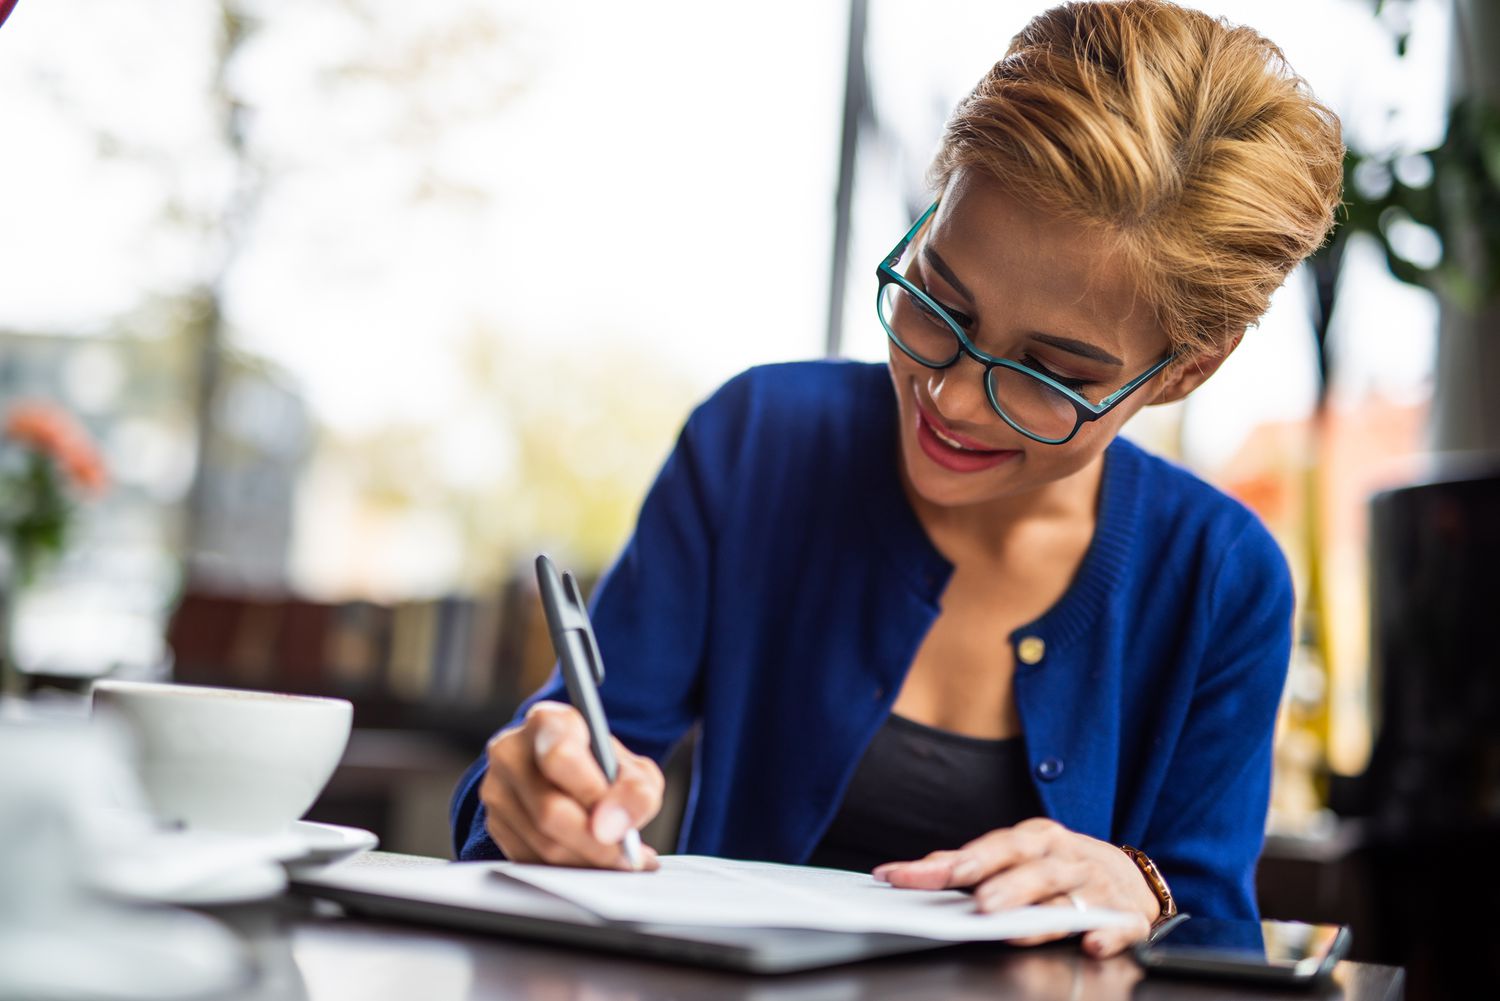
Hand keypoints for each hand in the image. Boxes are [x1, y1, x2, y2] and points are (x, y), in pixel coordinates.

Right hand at [479, 701, 663, 869]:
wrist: (565, 773)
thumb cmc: (600, 766)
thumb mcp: (631, 768)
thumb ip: (636, 791)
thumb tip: (616, 827)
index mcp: (547, 722)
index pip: (560, 757)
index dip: (591, 794)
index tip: (617, 824)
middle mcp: (511, 751)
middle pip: (549, 810)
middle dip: (595, 843)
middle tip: (627, 857)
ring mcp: (496, 789)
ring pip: (541, 843)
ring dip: (586, 862)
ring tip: (619, 862)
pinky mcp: (494, 823)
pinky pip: (531, 860)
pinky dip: (568, 871)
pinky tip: (594, 864)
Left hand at [872, 817, 1156, 956]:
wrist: (1130, 878)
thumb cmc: (1059, 867)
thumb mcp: (1021, 856)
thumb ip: (974, 863)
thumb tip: (924, 868)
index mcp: (1036, 839)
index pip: (991, 848)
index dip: (950, 863)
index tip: (906, 877)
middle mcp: (1064, 859)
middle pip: (1033, 868)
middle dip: (1004, 884)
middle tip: (978, 904)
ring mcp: (1097, 887)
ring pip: (1068, 899)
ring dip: (1042, 912)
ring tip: (1015, 929)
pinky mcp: (1126, 917)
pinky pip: (1120, 926)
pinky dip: (1108, 934)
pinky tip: (1092, 944)